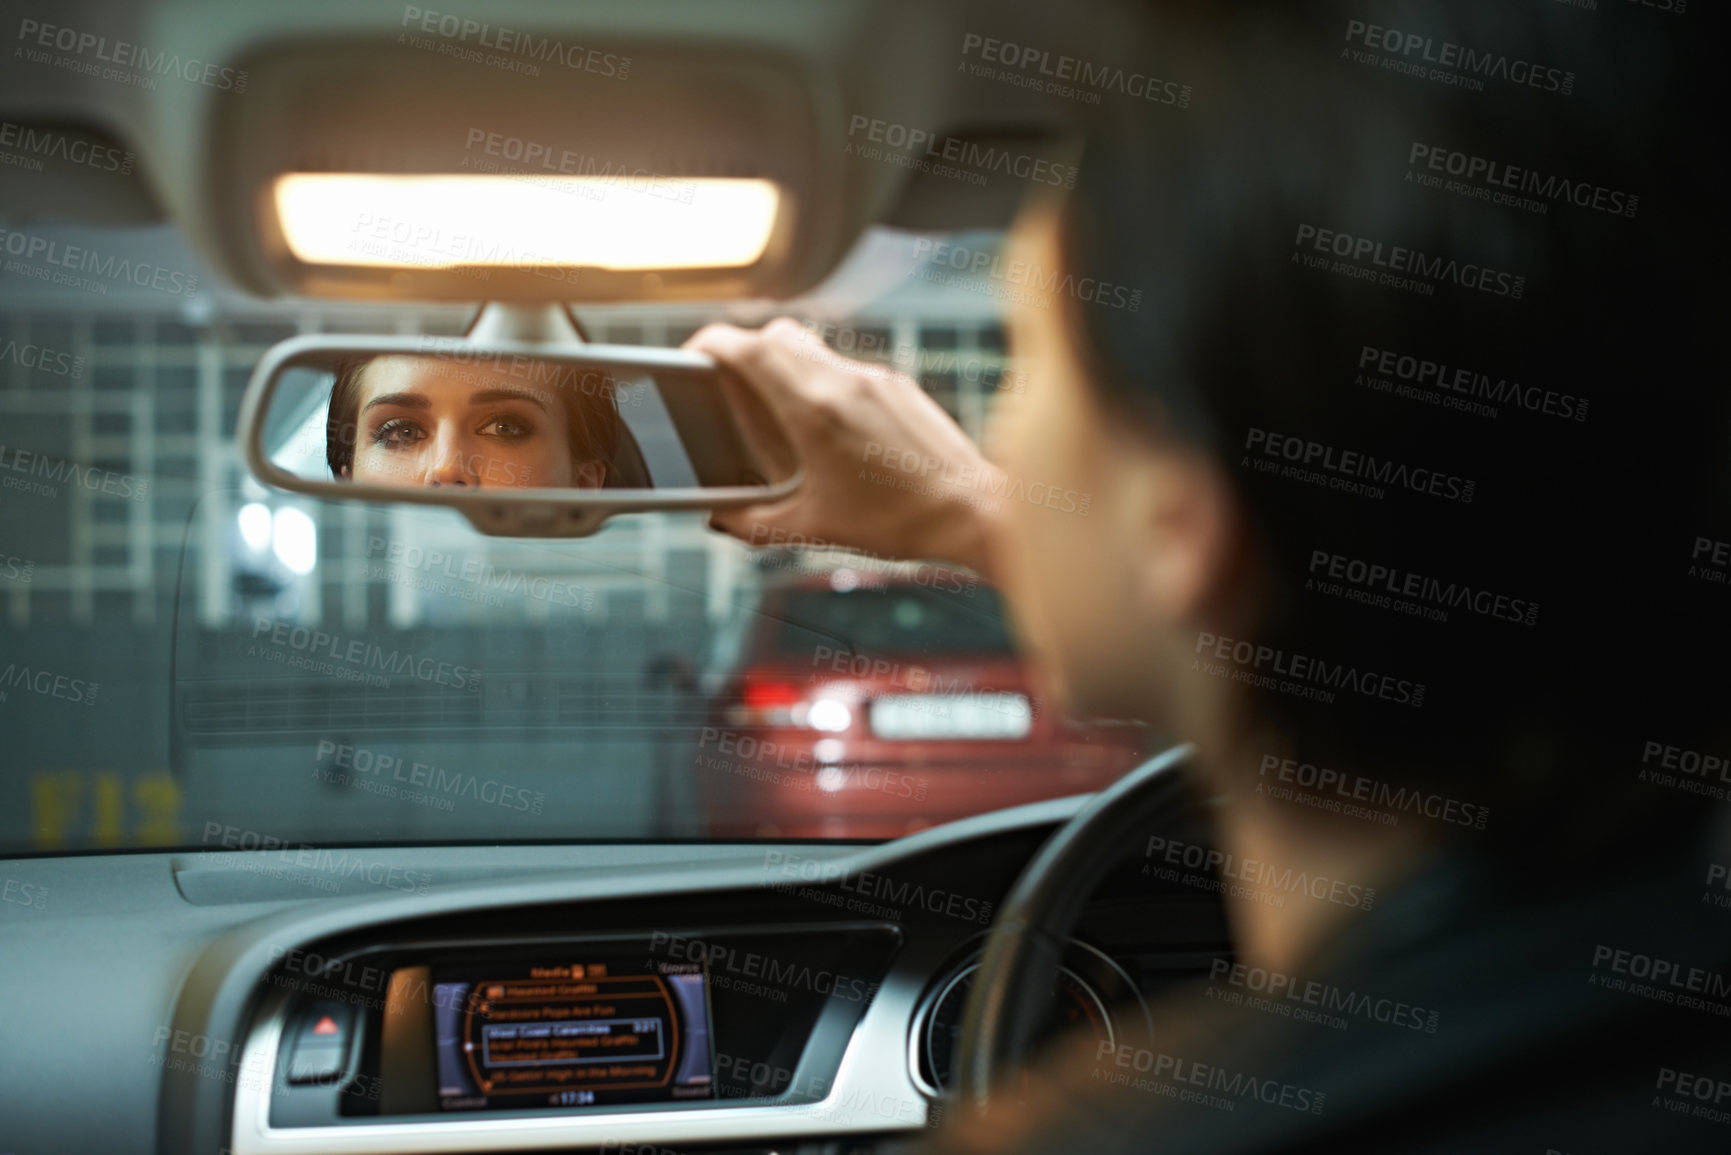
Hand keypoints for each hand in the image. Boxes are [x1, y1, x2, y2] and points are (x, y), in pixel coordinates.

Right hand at [685, 318, 1002, 579]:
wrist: (971, 512)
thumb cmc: (900, 521)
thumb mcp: (814, 528)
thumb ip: (755, 524)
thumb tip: (721, 519)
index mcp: (815, 409)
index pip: (748, 347)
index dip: (710, 344)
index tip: (691, 356)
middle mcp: (844, 381)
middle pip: (775, 334)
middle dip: (742, 350)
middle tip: (725, 382)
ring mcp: (875, 378)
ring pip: (812, 346)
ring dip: (782, 363)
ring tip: (772, 406)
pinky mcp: (898, 385)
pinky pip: (844, 367)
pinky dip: (819, 380)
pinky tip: (824, 423)